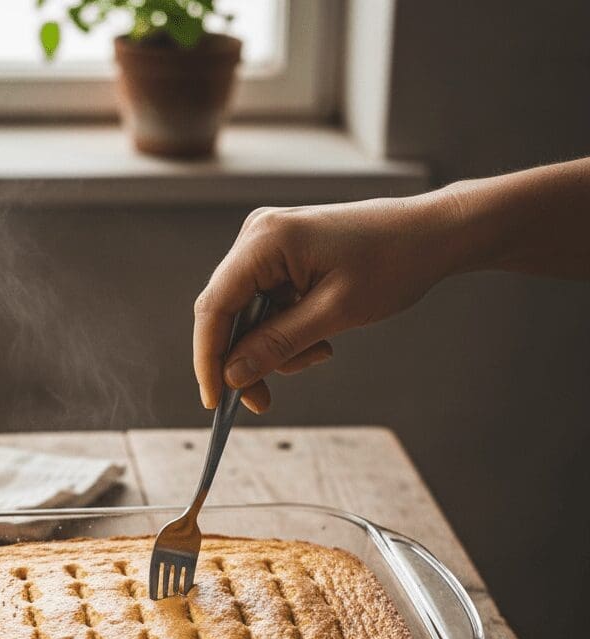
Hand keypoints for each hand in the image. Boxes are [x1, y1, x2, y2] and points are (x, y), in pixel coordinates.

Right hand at [193, 193, 458, 411]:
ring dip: (274, 348)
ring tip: (319, 353)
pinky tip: (320, 338)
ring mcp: (268, 247)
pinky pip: (267, 307)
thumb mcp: (334, 313)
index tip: (214, 401)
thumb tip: (231, 376)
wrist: (433, 234)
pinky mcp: (282, 259)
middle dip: (245, 360)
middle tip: (264, 401)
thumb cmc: (393, 262)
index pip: (214, 307)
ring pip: (248, 317)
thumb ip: (278, 344)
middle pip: (226, 314)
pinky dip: (286, 333)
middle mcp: (257, 238)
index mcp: (264, 241)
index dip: (209, 358)